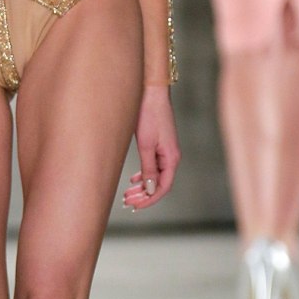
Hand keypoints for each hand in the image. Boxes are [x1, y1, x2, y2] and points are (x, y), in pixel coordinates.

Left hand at [123, 84, 179, 210]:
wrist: (151, 92)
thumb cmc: (148, 115)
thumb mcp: (146, 145)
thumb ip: (148, 169)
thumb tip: (150, 190)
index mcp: (171, 158)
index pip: (164, 187)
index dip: (150, 199)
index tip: (136, 206)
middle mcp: (172, 156)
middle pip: (160, 183)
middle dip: (144, 195)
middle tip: (127, 202)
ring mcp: (166, 150)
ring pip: (155, 175)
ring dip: (142, 186)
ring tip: (127, 194)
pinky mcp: (159, 144)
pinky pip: (153, 166)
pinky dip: (143, 175)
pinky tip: (133, 180)